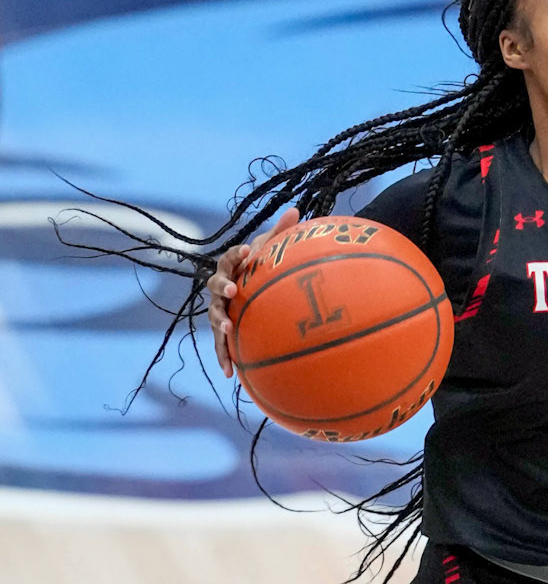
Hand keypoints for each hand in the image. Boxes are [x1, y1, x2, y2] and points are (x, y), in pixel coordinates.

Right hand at [206, 206, 299, 379]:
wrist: (254, 293)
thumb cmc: (263, 270)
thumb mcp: (272, 253)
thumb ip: (281, 233)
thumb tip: (296, 210)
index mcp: (233, 267)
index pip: (231, 258)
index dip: (238, 255)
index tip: (249, 252)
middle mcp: (222, 287)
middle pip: (215, 285)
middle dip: (223, 286)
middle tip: (232, 289)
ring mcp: (221, 309)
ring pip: (214, 316)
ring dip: (220, 322)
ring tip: (228, 329)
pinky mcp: (225, 331)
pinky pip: (221, 344)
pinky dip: (223, 356)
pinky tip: (229, 373)